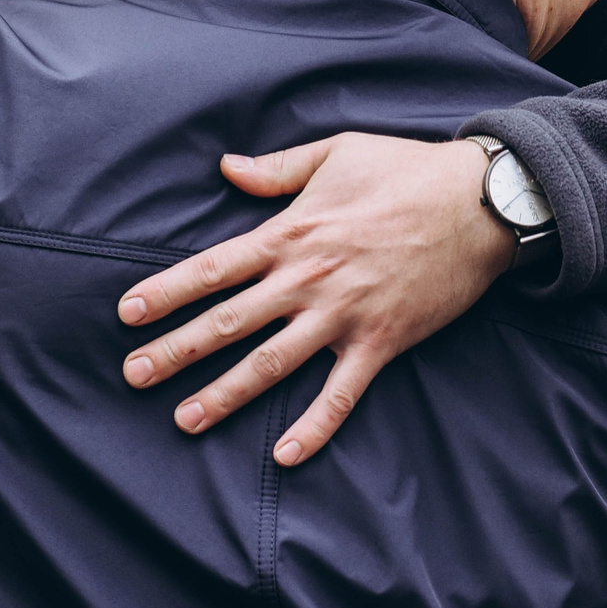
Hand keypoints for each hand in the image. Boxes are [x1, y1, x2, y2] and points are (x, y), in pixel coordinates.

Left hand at [116, 134, 512, 465]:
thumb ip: (277, 169)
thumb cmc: (407, 170)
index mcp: (291, 231)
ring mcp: (343, 315)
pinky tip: (283, 455)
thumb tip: (226, 167)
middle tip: (132, 376)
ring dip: (224, 394)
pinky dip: (313, 427)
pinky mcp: (380, 341)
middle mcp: (307, 278)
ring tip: (185, 419)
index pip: (213, 268)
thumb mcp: (337, 152)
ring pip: (271, 363)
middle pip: (228, 321)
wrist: (479, 203)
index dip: (166, 292)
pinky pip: (340, 394)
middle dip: (175, 350)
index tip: (127, 314)